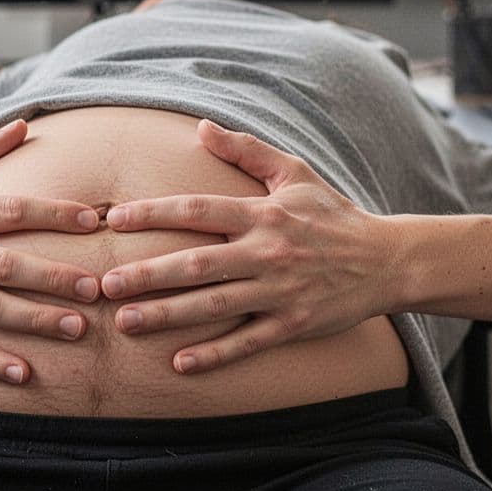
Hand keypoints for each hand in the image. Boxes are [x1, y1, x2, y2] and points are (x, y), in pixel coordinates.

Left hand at [101, 120, 399, 374]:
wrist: (388, 260)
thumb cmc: (333, 214)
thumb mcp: (294, 173)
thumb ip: (246, 149)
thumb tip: (201, 126)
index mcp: (263, 214)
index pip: (198, 210)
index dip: (154, 213)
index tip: (114, 220)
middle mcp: (267, 252)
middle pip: (197, 263)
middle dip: (148, 274)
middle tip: (104, 284)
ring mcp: (280, 292)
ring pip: (214, 306)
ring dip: (168, 315)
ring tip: (126, 322)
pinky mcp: (293, 324)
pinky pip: (248, 342)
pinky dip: (215, 354)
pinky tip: (179, 364)